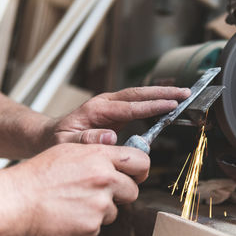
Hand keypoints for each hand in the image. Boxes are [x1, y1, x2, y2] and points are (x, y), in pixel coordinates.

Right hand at [0, 143, 148, 235]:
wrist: (18, 200)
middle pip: (133, 190)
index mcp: (101, 157)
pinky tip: (72, 213)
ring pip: (115, 210)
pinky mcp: (92, 226)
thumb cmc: (41, 175)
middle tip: (100, 192)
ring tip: (77, 202)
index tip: (137, 175)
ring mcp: (100, 204)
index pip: (141, 161)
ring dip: (101, 209)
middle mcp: (105, 179)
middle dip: (120, 193)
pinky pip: (100, 225)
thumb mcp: (73, 151)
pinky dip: (88, 222)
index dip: (141, 170)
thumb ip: (101, 153)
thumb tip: (122, 160)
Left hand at [43, 86, 189, 147]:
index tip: (171, 104)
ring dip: (162, 93)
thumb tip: (110, 136)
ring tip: (183, 94)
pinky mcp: (116, 111)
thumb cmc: (56, 141)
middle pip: (139, 93)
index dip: (152, 106)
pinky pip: (138, 104)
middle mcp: (106, 103)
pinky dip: (154, 101)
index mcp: (97, 110)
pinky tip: (168, 104)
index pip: (130, 106)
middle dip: (163, 92)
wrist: (50, 135)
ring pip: (141, 95)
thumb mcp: (65, 143)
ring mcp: (112, 105)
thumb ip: (86, 140)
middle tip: (186, 92)